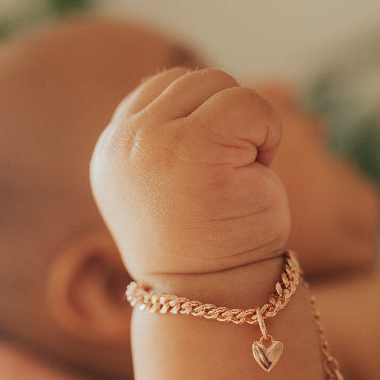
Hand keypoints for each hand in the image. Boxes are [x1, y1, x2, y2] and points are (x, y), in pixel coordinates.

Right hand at [89, 67, 290, 280]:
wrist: (214, 299)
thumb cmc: (207, 246)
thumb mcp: (172, 182)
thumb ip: (171, 134)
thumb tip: (223, 85)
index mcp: (111, 150)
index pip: (164, 88)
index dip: (205, 119)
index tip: (209, 173)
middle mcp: (122, 142)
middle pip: (197, 81)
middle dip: (229, 124)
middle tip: (227, 182)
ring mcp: (153, 141)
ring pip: (222, 86)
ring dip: (249, 129)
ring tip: (236, 181)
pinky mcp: (193, 145)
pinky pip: (250, 104)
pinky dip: (268, 134)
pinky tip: (256, 176)